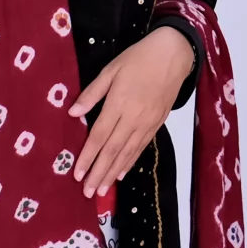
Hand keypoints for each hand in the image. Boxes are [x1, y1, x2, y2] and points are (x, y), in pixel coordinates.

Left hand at [69, 27, 194, 198]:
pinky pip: (141, 147)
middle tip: (87, 192)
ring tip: (102, 190)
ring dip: (113, 173)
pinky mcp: (157, 124)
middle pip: (112, 150)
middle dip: (99, 173)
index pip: (99, 136)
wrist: (174, 54)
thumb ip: (92, 92)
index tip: (77, 174)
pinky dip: (130, 162)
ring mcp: (147, 123)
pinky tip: (121, 174)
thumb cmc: (138, 58)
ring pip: (127, 153)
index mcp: (119, 103)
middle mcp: (133, 117)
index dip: (88, 156)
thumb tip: (72, 113)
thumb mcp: (111, 69)